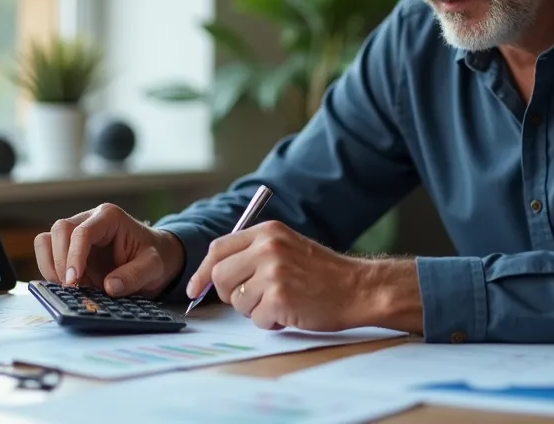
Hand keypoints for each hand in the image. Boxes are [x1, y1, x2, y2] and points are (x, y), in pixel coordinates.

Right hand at [34, 203, 184, 297]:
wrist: (154, 259)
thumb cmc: (152, 257)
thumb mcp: (153, 267)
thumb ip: (134, 276)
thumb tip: (110, 287)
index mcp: (110, 217)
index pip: (83, 232)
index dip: (74, 255)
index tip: (73, 280)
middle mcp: (89, 220)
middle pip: (60, 230)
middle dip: (59, 260)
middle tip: (70, 287)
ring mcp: (76, 233)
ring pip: (47, 240)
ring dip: (50, 265)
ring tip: (67, 287)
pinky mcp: (69, 249)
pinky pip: (48, 254)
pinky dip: (51, 271)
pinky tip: (68, 286)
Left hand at [185, 220, 383, 331]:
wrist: (358, 288)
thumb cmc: (323, 273)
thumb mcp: (288, 247)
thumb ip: (254, 253)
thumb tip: (214, 274)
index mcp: (268, 232)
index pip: (219, 249)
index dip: (203, 271)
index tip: (196, 287)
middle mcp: (268, 248)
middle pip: (220, 276)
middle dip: (228, 294)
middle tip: (252, 299)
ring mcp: (273, 273)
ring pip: (237, 301)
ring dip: (254, 309)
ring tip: (281, 302)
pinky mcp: (279, 298)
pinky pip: (255, 318)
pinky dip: (270, 322)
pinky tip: (290, 312)